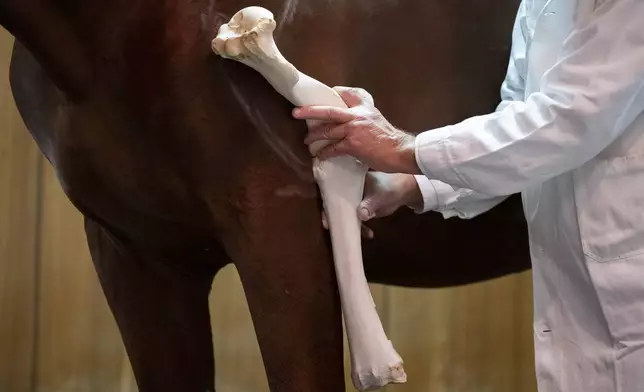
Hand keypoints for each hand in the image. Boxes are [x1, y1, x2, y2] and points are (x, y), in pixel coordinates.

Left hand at [292, 86, 421, 173]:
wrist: (401, 151)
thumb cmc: (390, 140)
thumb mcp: (377, 121)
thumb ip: (363, 119)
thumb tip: (349, 125)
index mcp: (365, 107)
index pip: (347, 93)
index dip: (334, 94)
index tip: (324, 96)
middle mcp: (357, 115)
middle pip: (328, 110)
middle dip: (310, 111)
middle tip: (296, 112)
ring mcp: (353, 129)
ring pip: (327, 130)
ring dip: (314, 136)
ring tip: (306, 140)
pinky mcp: (352, 144)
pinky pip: (333, 148)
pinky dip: (324, 152)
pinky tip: (319, 156)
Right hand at [321, 171, 422, 237]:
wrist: (402, 192)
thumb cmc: (389, 187)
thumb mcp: (379, 195)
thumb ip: (370, 204)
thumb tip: (361, 215)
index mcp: (350, 181)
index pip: (333, 191)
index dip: (327, 204)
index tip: (325, 216)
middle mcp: (349, 191)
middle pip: (336, 204)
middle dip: (333, 217)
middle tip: (329, 227)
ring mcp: (355, 201)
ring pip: (346, 214)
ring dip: (349, 225)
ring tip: (356, 234)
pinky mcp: (361, 210)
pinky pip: (356, 220)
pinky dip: (361, 228)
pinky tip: (369, 234)